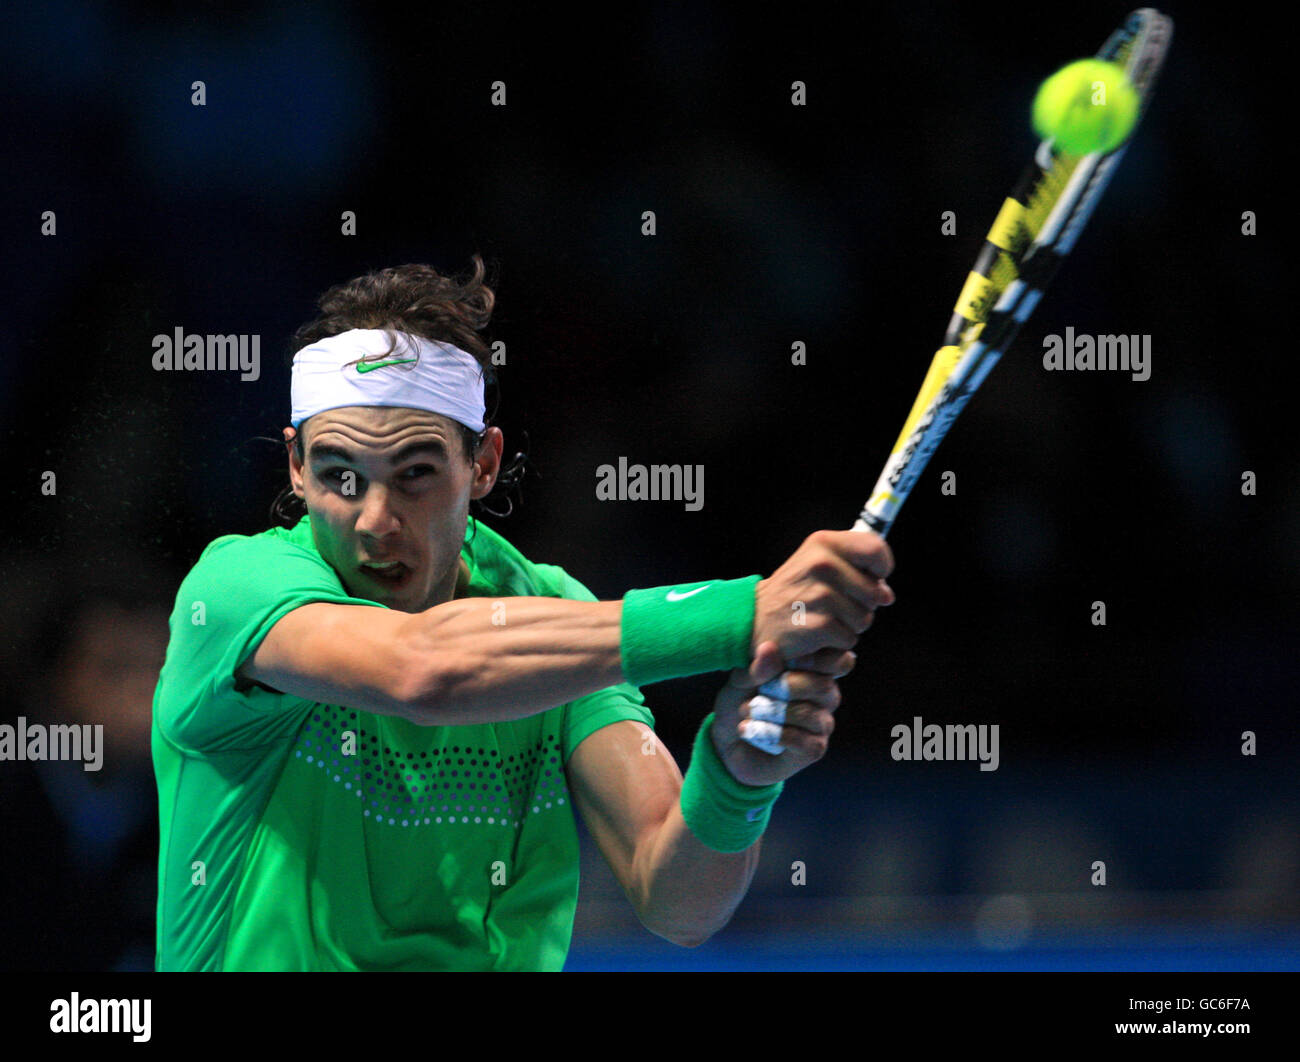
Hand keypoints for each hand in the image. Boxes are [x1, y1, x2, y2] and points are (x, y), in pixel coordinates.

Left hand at [709, 640, 855, 786]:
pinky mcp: (815, 748)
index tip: (778, 665)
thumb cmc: (739, 704)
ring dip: (773, 713)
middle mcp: (824, 695)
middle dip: (786, 688)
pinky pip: (804, 741)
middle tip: (759, 693)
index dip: (806, 661)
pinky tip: (751, 730)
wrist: (729, 744)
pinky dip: (774, 734)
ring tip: (746, 713)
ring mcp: (822, 722)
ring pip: (810, 715)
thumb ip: (757, 667)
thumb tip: (769, 648)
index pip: (829, 660)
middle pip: (823, 687)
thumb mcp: (741, 682)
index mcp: (812, 670)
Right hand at [752, 530, 893, 663]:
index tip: (872, 578)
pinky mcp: (819, 625)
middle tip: (832, 604)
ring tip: (821, 618)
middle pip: (875, 592)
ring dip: (849, 625)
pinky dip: (837, 642)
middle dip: (862, 604)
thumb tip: (886, 594)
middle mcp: (822, 564)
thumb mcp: (817, 562)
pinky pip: (849, 639)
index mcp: (824, 543)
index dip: (881, 568)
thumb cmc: (793, 592)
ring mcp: (820, 595)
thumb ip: (855, 567)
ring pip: (865, 619)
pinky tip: (815, 634)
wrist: (754, 619)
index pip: (876, 550)